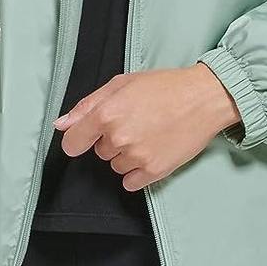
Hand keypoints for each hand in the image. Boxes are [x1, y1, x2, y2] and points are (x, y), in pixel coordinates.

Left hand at [53, 64, 240, 190]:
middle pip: (99, 152)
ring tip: (149, 133)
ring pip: (116, 166)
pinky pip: (131, 182)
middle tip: (136, 121)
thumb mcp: (122, 83)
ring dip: (126, 154)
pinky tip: (152, 150)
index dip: (78, 139)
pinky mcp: (154, 171)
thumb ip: (88, 105)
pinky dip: (138, 171)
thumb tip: (62, 124)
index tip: (86, 137)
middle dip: (112, 139)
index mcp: (107, 114)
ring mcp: (137, 157)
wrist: (204, 98)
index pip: (73, 142)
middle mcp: (119, 138)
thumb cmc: (165, 86)